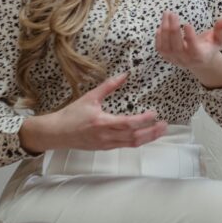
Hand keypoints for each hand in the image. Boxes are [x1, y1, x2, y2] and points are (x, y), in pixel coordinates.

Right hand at [19, 72, 166, 152]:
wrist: (56, 133)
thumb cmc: (71, 115)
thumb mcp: (90, 97)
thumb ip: (108, 86)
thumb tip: (124, 75)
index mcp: (102, 122)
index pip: (128, 123)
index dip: (144, 120)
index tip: (154, 113)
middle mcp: (106, 136)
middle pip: (134, 137)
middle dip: (151, 132)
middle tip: (165, 124)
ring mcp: (106, 144)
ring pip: (131, 144)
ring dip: (148, 138)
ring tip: (160, 130)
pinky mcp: (105, 148)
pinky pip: (125, 146)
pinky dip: (137, 141)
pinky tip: (145, 135)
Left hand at [156, 11, 221, 70]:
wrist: (201, 61)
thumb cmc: (211, 46)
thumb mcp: (220, 39)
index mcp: (200, 56)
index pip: (193, 48)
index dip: (190, 37)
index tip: (187, 24)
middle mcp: (186, 60)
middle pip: (177, 47)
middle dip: (173, 29)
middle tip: (172, 14)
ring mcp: (175, 60)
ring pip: (166, 47)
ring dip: (164, 30)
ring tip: (166, 14)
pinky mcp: (168, 58)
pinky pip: (160, 49)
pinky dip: (159, 37)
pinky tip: (161, 25)